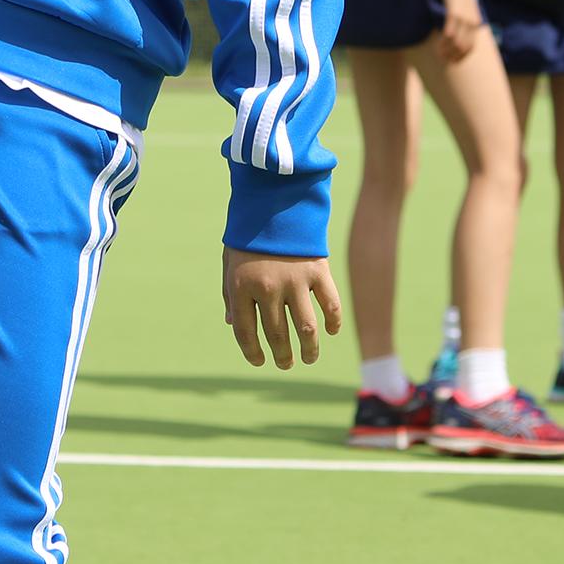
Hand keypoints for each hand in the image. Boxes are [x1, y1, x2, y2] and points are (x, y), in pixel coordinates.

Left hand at [221, 248, 340, 369]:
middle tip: (285, 363)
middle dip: (282, 356)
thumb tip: (233, 325)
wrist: (274, 199)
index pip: (245, 332)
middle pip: (277, 335)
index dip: (251, 352)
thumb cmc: (249, 236)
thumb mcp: (231, 262)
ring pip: (306, 329)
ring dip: (309, 350)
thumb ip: (231, 295)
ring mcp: (295, 280)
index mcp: (242, 286)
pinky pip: (330, 305)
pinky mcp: (318, 271)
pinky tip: (331, 332)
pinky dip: (333, 322)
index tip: (259, 361)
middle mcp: (268, 288)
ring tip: (308, 358)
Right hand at [434, 0, 492, 63]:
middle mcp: (472, 24)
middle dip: (451, 56)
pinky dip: (442, 42)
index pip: (470, 48)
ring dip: (445, 51)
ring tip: (437, 52)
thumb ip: (465, 21)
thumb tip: (459, 33)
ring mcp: (463, 19)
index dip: (460, 57)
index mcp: (476, 24)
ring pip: (455, 43)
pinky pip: (448, 33)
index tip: (451, 61)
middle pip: (462, 48)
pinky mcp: (453, 14)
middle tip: (441, 58)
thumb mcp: (467, 9)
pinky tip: (436, 44)